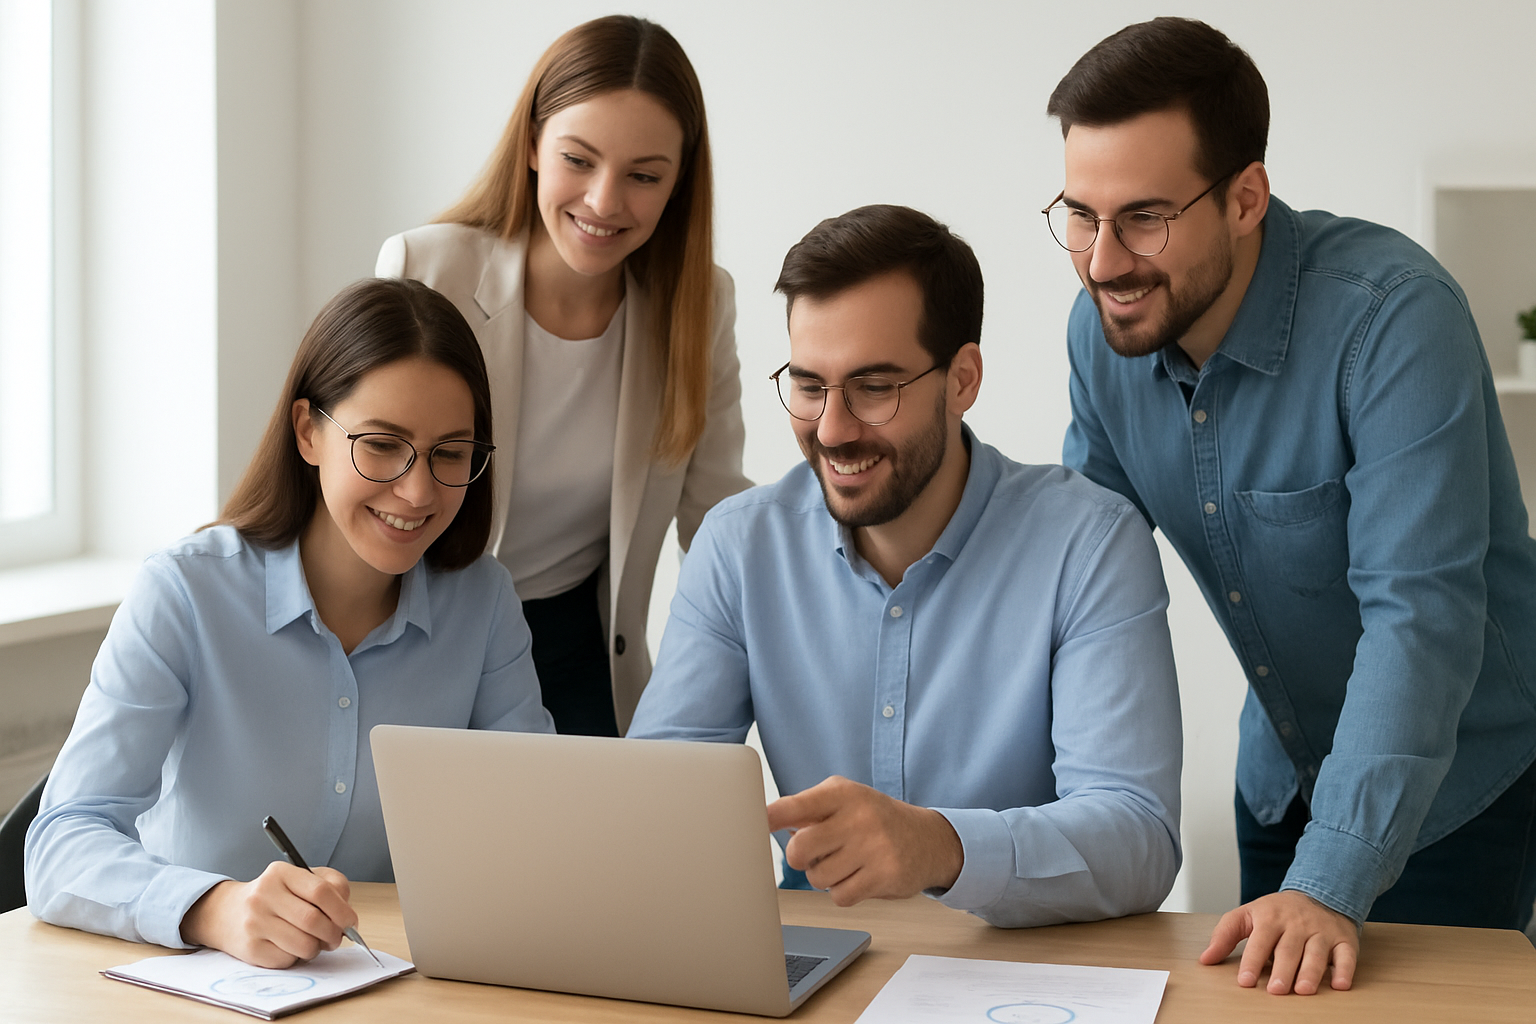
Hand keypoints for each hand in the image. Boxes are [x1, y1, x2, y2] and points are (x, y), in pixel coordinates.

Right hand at [180, 862, 357, 967]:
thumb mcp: (301, 880)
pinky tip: (291, 946)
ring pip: (304, 944)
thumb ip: (332, 888)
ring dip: (317, 948)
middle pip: (314, 920)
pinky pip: (288, 959)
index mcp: (281, 873)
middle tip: (336, 937)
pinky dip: (298, 956)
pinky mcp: (251, 948)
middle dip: (333, 934)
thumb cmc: (275, 896)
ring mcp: (255, 923)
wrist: (227, 913)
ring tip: (314, 942)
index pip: (321, 891)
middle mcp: (264, 895)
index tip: (351, 922)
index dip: (343, 910)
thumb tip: (348, 917)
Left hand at [765, 775, 962, 905]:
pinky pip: (840, 896)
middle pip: (799, 850)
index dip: (768, 819)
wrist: (928, 840)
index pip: (794, 806)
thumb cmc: (874, 819)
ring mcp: (874, 847)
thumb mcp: (845, 800)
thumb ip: (807, 809)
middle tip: (814, 853)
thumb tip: (762, 822)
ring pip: (818, 877)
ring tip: (845, 862)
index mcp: (842, 793)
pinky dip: (843, 892)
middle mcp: (858, 817)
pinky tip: (859, 877)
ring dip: (824, 876)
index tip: (752, 826)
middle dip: (801, 858)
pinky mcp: (885, 876)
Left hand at [1199, 890, 1358, 994]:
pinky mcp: (1343, 940)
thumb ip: (1226, 935)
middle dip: (1283, 970)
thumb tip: (1205, 959)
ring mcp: (1321, 931)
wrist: (1320, 892)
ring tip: (1303, 990)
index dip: (1252, 961)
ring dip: (1310, 972)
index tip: (1245, 981)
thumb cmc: (1279, 911)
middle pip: (1289, 949)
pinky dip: (1344, 970)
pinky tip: (1339, 985)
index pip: (1260, 940)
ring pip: (1317, 953)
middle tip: (1276, 990)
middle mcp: (1297, 924)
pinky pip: (1346, 955)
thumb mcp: (1249, 915)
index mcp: (1271, 917)